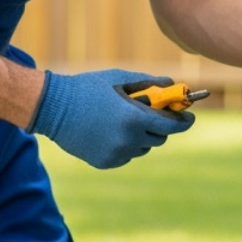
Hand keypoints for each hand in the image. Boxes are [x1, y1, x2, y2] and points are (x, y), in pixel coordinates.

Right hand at [29, 68, 193, 168]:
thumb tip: (172, 83)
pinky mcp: (105, 162)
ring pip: (143, 148)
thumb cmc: (87, 88)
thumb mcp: (119, 79)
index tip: (189, 116)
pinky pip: (126, 155)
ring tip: (126, 121)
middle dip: (161, 126)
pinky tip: (111, 131)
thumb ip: (149, 83)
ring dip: (143, 136)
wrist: (51, 108)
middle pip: (160, 138)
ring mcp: (116, 154)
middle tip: (154, 114)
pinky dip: (126, 145)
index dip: (184, 121)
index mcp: (134, 118)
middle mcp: (128, 140)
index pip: (172, 126)